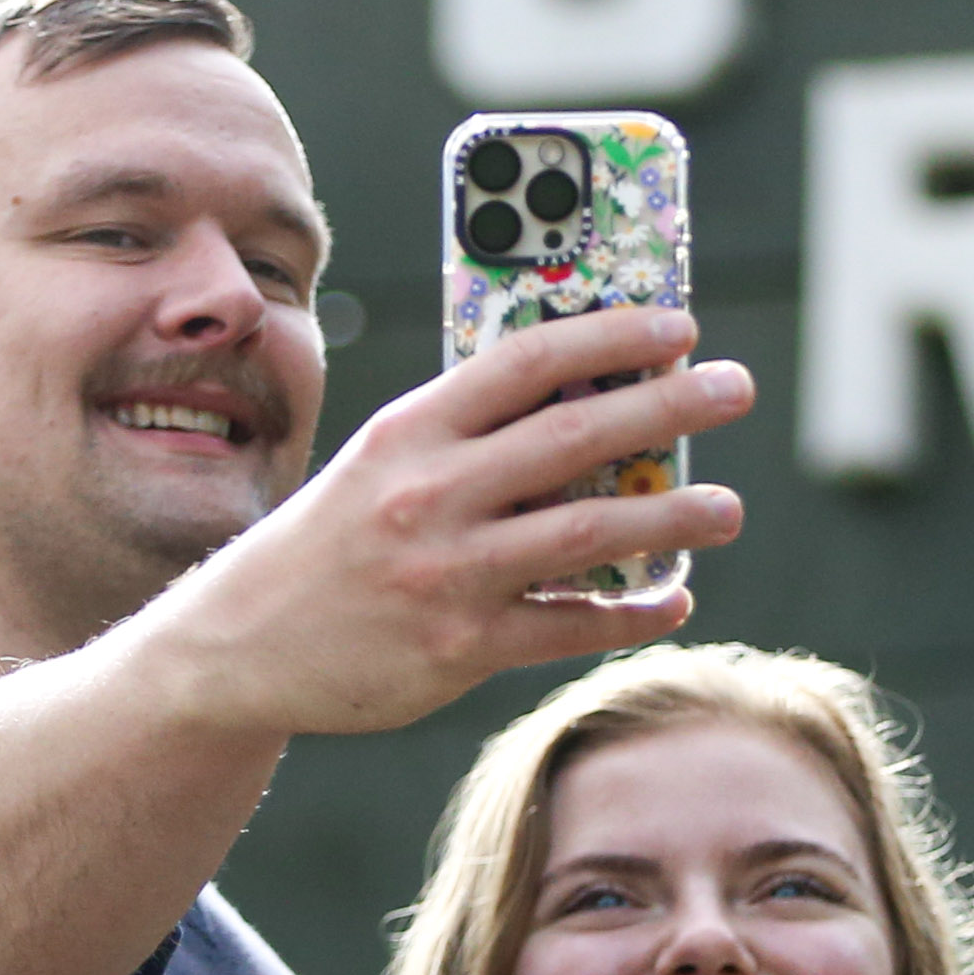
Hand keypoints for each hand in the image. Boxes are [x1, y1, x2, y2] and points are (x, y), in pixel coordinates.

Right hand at [133, 304, 753, 740]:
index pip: (528, 361)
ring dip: (674, 517)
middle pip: (578, 436)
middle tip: (737, 389)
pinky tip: (674, 600)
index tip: (679, 326)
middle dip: (671, 406)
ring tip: (728, 507)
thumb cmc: (334, 538)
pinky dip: (631, 613)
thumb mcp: (382, 462)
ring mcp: (447, 573)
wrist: (236, 644)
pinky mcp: (459, 649)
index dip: (613, 334)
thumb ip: (470, 434)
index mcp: (411, 430)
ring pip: (590, 533)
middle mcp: (429, 494)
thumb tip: (593, 400)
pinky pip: (570, 627)